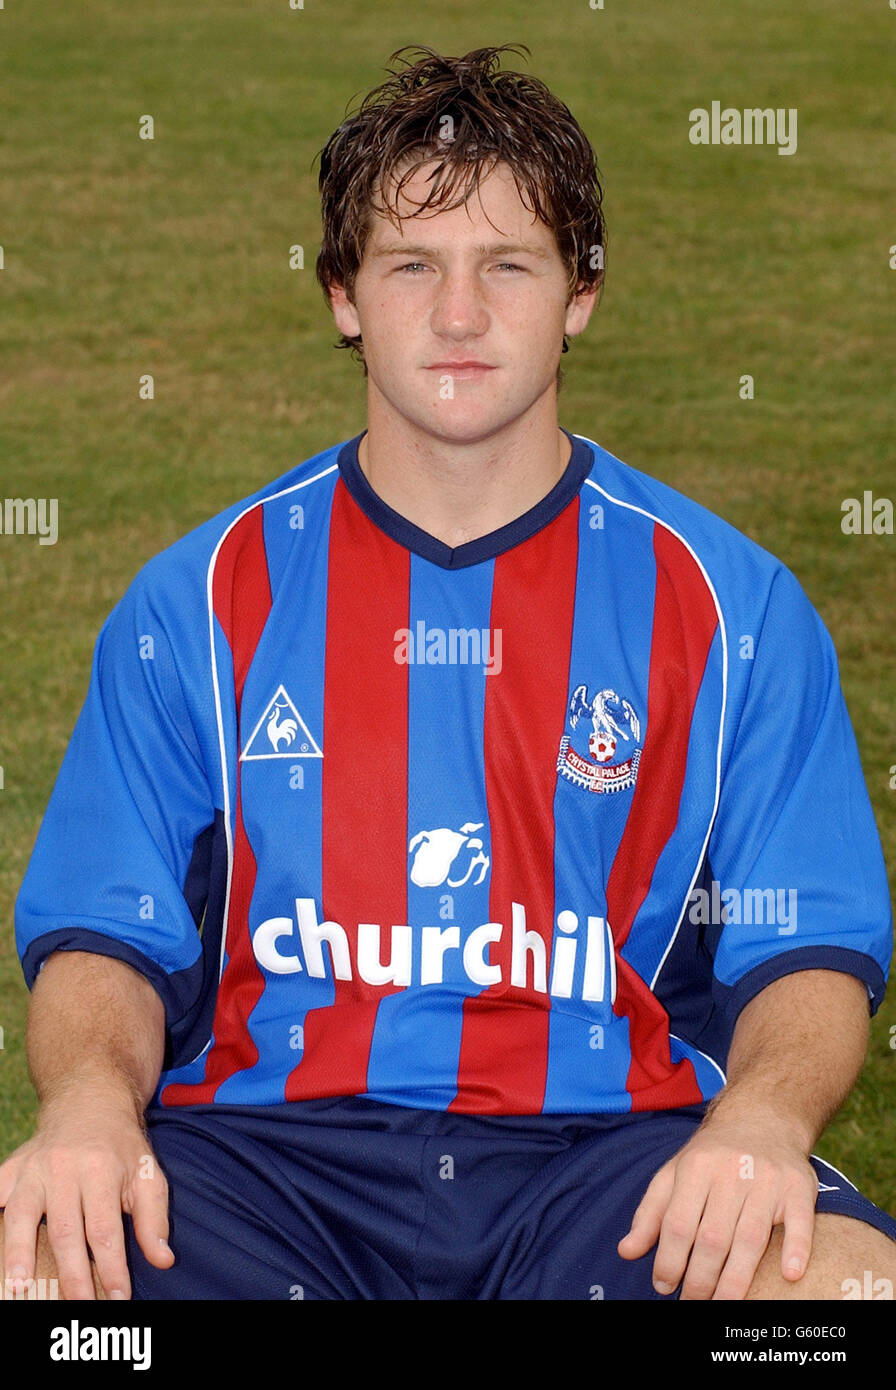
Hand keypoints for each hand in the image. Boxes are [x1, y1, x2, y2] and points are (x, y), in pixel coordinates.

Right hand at [0, 1083, 173, 1299]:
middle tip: (79, 1306)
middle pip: (65, 1230)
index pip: (105, 1230)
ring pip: (22, 1215)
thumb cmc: (122, 1147)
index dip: (110, 1267)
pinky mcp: (12, 1167)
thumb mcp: (148, 1175)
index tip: (118, 1297)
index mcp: (102, 1171)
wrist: (90, 1102)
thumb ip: (154, 1219)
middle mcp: (65, 1169)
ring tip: (19, 1288)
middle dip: (71, 1274)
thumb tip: (163, 1260)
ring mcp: (34, 1168)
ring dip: (18, 1253)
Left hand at [617, 1105, 818, 1299]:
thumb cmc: (712, 1156)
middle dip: (701, 1279)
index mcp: (695, 1167)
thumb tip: (626, 1251)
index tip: (664, 1286)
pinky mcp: (799, 1186)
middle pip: (713, 1236)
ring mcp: (768, 1179)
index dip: (669, 1259)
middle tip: (693, 1303)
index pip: (678, 1222)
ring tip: (723, 1306)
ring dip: (736, 1280)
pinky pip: (800, 1221)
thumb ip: (651, 1213)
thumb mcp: (674, 1174)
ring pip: (751, 1237)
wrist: (762, 1117)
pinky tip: (789, 1275)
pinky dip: (796, 1249)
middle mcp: (731, 1170)